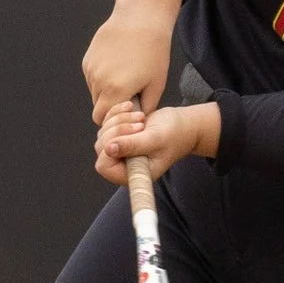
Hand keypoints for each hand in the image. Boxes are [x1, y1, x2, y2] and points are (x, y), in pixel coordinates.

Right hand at [83, 0, 182, 123]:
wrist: (140, 20)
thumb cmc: (154, 52)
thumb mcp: (157, 84)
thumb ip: (145, 107)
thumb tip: (138, 120)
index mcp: (116, 90)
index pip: (103, 119)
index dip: (115, 120)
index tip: (129, 113)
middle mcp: (98, 81)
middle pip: (97, 108)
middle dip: (111, 108)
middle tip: (130, 97)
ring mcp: (91, 70)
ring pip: (94, 93)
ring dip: (106, 93)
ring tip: (127, 78)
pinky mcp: (87, 60)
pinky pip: (92, 78)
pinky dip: (102, 79)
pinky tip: (119, 66)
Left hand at [94, 100, 219, 185]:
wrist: (183, 125)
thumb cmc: (175, 135)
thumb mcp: (155, 140)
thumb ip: (133, 146)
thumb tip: (109, 149)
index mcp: (133, 173)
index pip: (104, 166)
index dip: (111, 148)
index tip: (132, 135)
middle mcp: (123, 165)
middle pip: (101, 147)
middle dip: (118, 130)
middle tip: (139, 124)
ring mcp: (120, 151)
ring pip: (102, 134)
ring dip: (119, 120)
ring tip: (140, 117)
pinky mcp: (119, 137)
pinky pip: (105, 123)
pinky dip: (116, 113)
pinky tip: (131, 109)